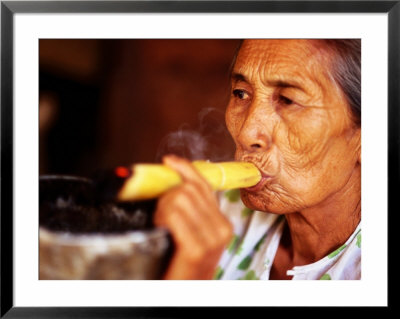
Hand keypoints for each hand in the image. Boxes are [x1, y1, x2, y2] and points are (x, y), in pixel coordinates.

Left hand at [154, 155, 232, 279]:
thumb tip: (176, 183)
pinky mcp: (198, 248)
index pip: (203, 185)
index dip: (186, 169)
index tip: (171, 161)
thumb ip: (190, 210)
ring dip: (162, 208)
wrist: (184, 294)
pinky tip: (162, 229)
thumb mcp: (192, 233)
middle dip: (167, 195)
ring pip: (179, 197)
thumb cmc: (183, 264)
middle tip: (160, 214)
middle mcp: (222, 227)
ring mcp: (212, 238)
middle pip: (188, 189)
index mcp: (222, 222)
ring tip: (162, 225)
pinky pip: (174, 214)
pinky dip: (162, 217)